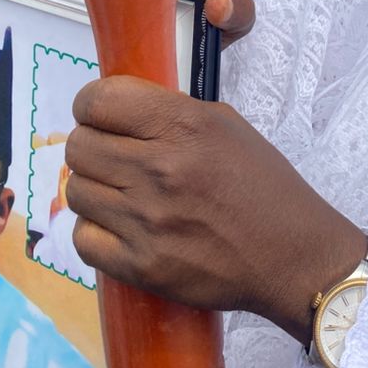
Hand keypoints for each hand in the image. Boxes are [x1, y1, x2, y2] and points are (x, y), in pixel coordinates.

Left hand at [66, 76, 366, 340]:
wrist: (291, 253)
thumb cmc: (261, 183)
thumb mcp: (224, 124)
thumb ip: (170, 112)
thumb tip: (121, 109)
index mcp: (183, 125)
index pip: (98, 100)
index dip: (90, 104)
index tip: (99, 113)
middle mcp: (160, 169)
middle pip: (78, 145)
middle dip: (90, 144)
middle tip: (110, 153)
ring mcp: (148, 221)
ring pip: (76, 191)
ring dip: (94, 188)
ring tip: (120, 191)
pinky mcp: (142, 266)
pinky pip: (84, 239)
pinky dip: (96, 232)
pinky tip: (120, 225)